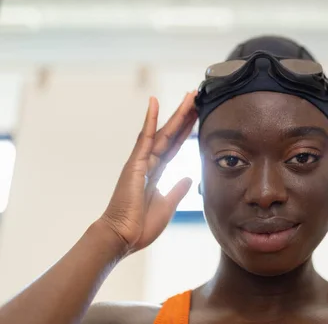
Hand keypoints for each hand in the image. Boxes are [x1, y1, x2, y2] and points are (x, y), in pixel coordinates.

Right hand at [99, 92, 196, 254]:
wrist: (122, 238)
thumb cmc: (140, 226)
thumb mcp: (167, 206)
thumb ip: (178, 190)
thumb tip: (189, 177)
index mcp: (157, 173)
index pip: (176, 146)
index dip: (187, 130)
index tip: (198, 115)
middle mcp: (150, 163)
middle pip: (172, 134)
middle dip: (185, 116)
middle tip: (196, 97)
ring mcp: (142, 162)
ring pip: (163, 132)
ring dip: (176, 114)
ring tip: (190, 97)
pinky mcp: (135, 164)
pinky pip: (145, 138)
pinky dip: (150, 120)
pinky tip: (155, 102)